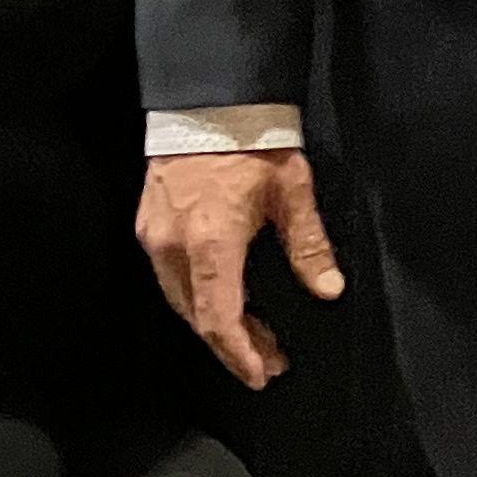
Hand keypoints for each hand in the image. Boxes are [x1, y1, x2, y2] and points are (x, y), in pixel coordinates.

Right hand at [135, 146, 346, 390]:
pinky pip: (169, 278)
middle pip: (198, 317)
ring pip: (180, 301)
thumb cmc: (253, 142)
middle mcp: (174, 245)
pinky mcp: (148, 226)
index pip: (219, 319)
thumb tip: (328, 289)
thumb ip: (309, 246)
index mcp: (211, 243)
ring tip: (253, 335)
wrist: (209, 102)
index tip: (261, 375)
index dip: (240, 355)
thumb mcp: (293, 192)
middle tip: (269, 359)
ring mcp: (154, 236)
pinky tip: (223, 299)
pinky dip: (196, 298)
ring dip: (214, 323)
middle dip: (234, 345)